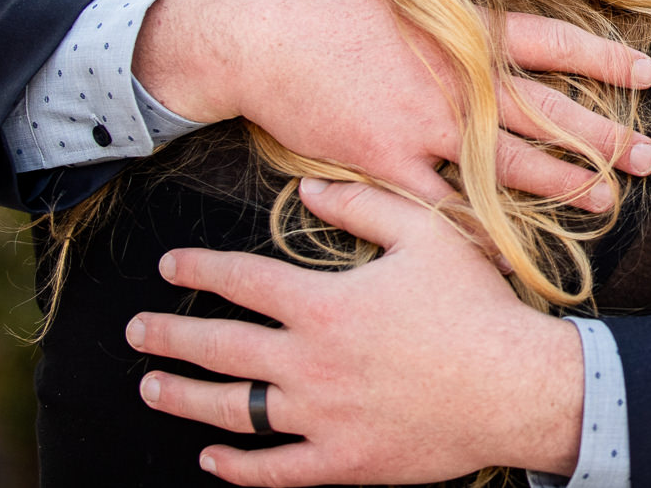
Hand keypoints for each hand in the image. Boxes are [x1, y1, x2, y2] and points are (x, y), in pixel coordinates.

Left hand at [128, 178, 585, 484]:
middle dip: (169, 336)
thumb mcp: (426, 236)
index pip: (241, 282)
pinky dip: (236, 468)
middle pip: (219, 347)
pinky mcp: (342, 461)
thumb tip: (306, 191)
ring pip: (232, 411)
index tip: (169, 266)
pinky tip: (211, 460)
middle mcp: (309, 363)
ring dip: (184, 398)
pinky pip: (274, 470)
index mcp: (324, 305)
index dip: (199, 271)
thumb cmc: (475, 306)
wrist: (515, 386)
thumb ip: (363, 206)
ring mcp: (321, 418)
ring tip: (152, 387)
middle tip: (135, 331)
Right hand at [133, 0, 650, 207]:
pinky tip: (513, 249)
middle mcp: (458, 81)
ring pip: (509, 166)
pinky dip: (479, 230)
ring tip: (605, 200)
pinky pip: (442, 206)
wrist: (257, 32)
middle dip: (605, 138)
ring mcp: (424, 127)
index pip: (557, 45)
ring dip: (562, 185)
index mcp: (468, 28)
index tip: (647, 74)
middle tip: (650, 157)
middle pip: (548, 115)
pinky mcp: (386, 163)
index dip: (606, 61)